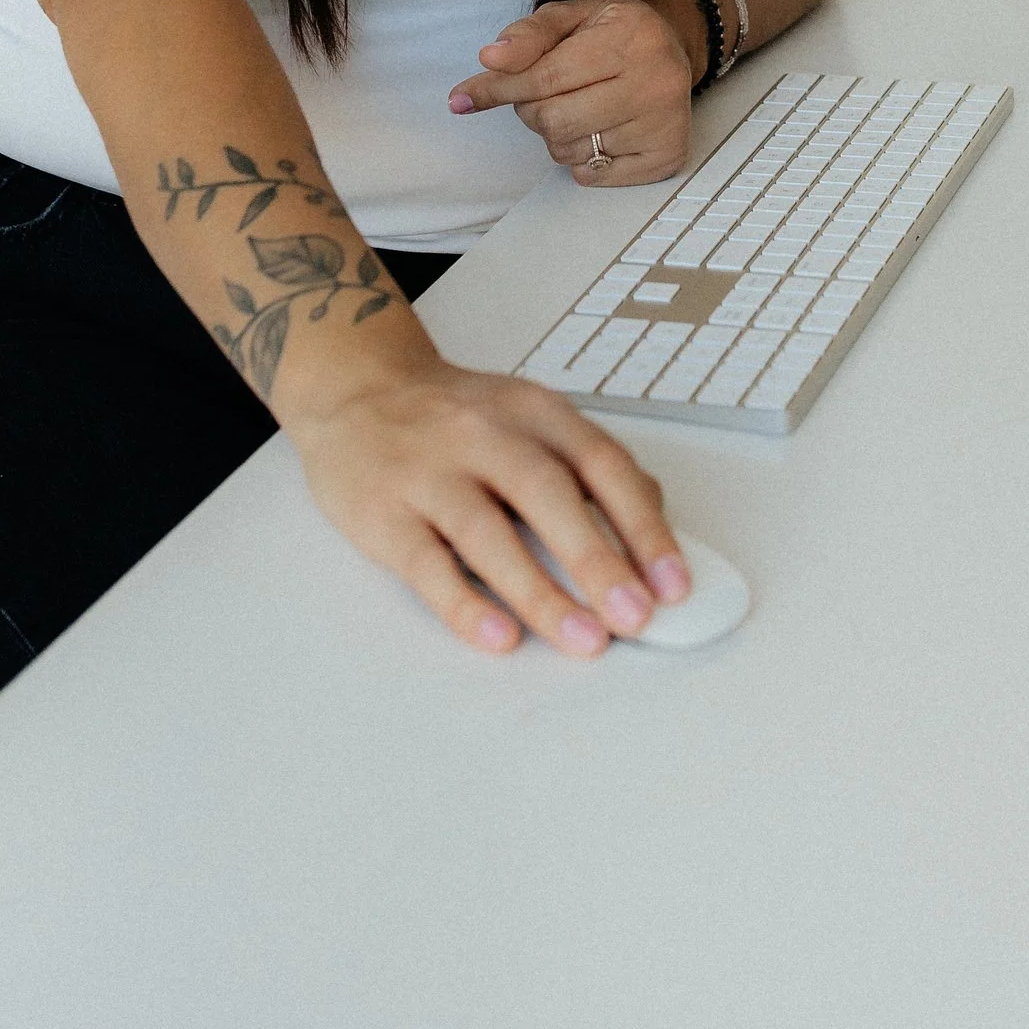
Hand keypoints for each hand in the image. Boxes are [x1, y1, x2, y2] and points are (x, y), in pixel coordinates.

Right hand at [282, 353, 691, 655]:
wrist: (356, 389)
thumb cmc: (456, 417)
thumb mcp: (530, 416)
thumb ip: (587, 464)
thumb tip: (649, 530)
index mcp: (534, 411)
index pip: (602, 464)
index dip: (643, 526)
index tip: (673, 582)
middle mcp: (484, 434)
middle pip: (549, 496)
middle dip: (598, 561)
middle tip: (635, 617)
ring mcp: (429, 472)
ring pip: (489, 534)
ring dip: (541, 593)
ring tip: (582, 639)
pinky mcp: (383, 513)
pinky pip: (426, 565)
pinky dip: (465, 604)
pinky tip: (500, 636)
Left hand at [448, 0, 699, 182]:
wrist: (672, 44)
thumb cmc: (611, 31)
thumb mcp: (569, 15)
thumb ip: (527, 35)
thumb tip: (489, 59)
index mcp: (629, 39)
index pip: (545, 78)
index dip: (499, 89)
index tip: (464, 97)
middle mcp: (655, 84)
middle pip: (554, 121)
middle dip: (532, 111)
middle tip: (544, 94)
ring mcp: (664, 125)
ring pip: (570, 152)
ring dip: (557, 136)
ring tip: (580, 107)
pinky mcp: (667, 157)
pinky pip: (593, 177)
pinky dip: (583, 160)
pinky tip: (601, 130)